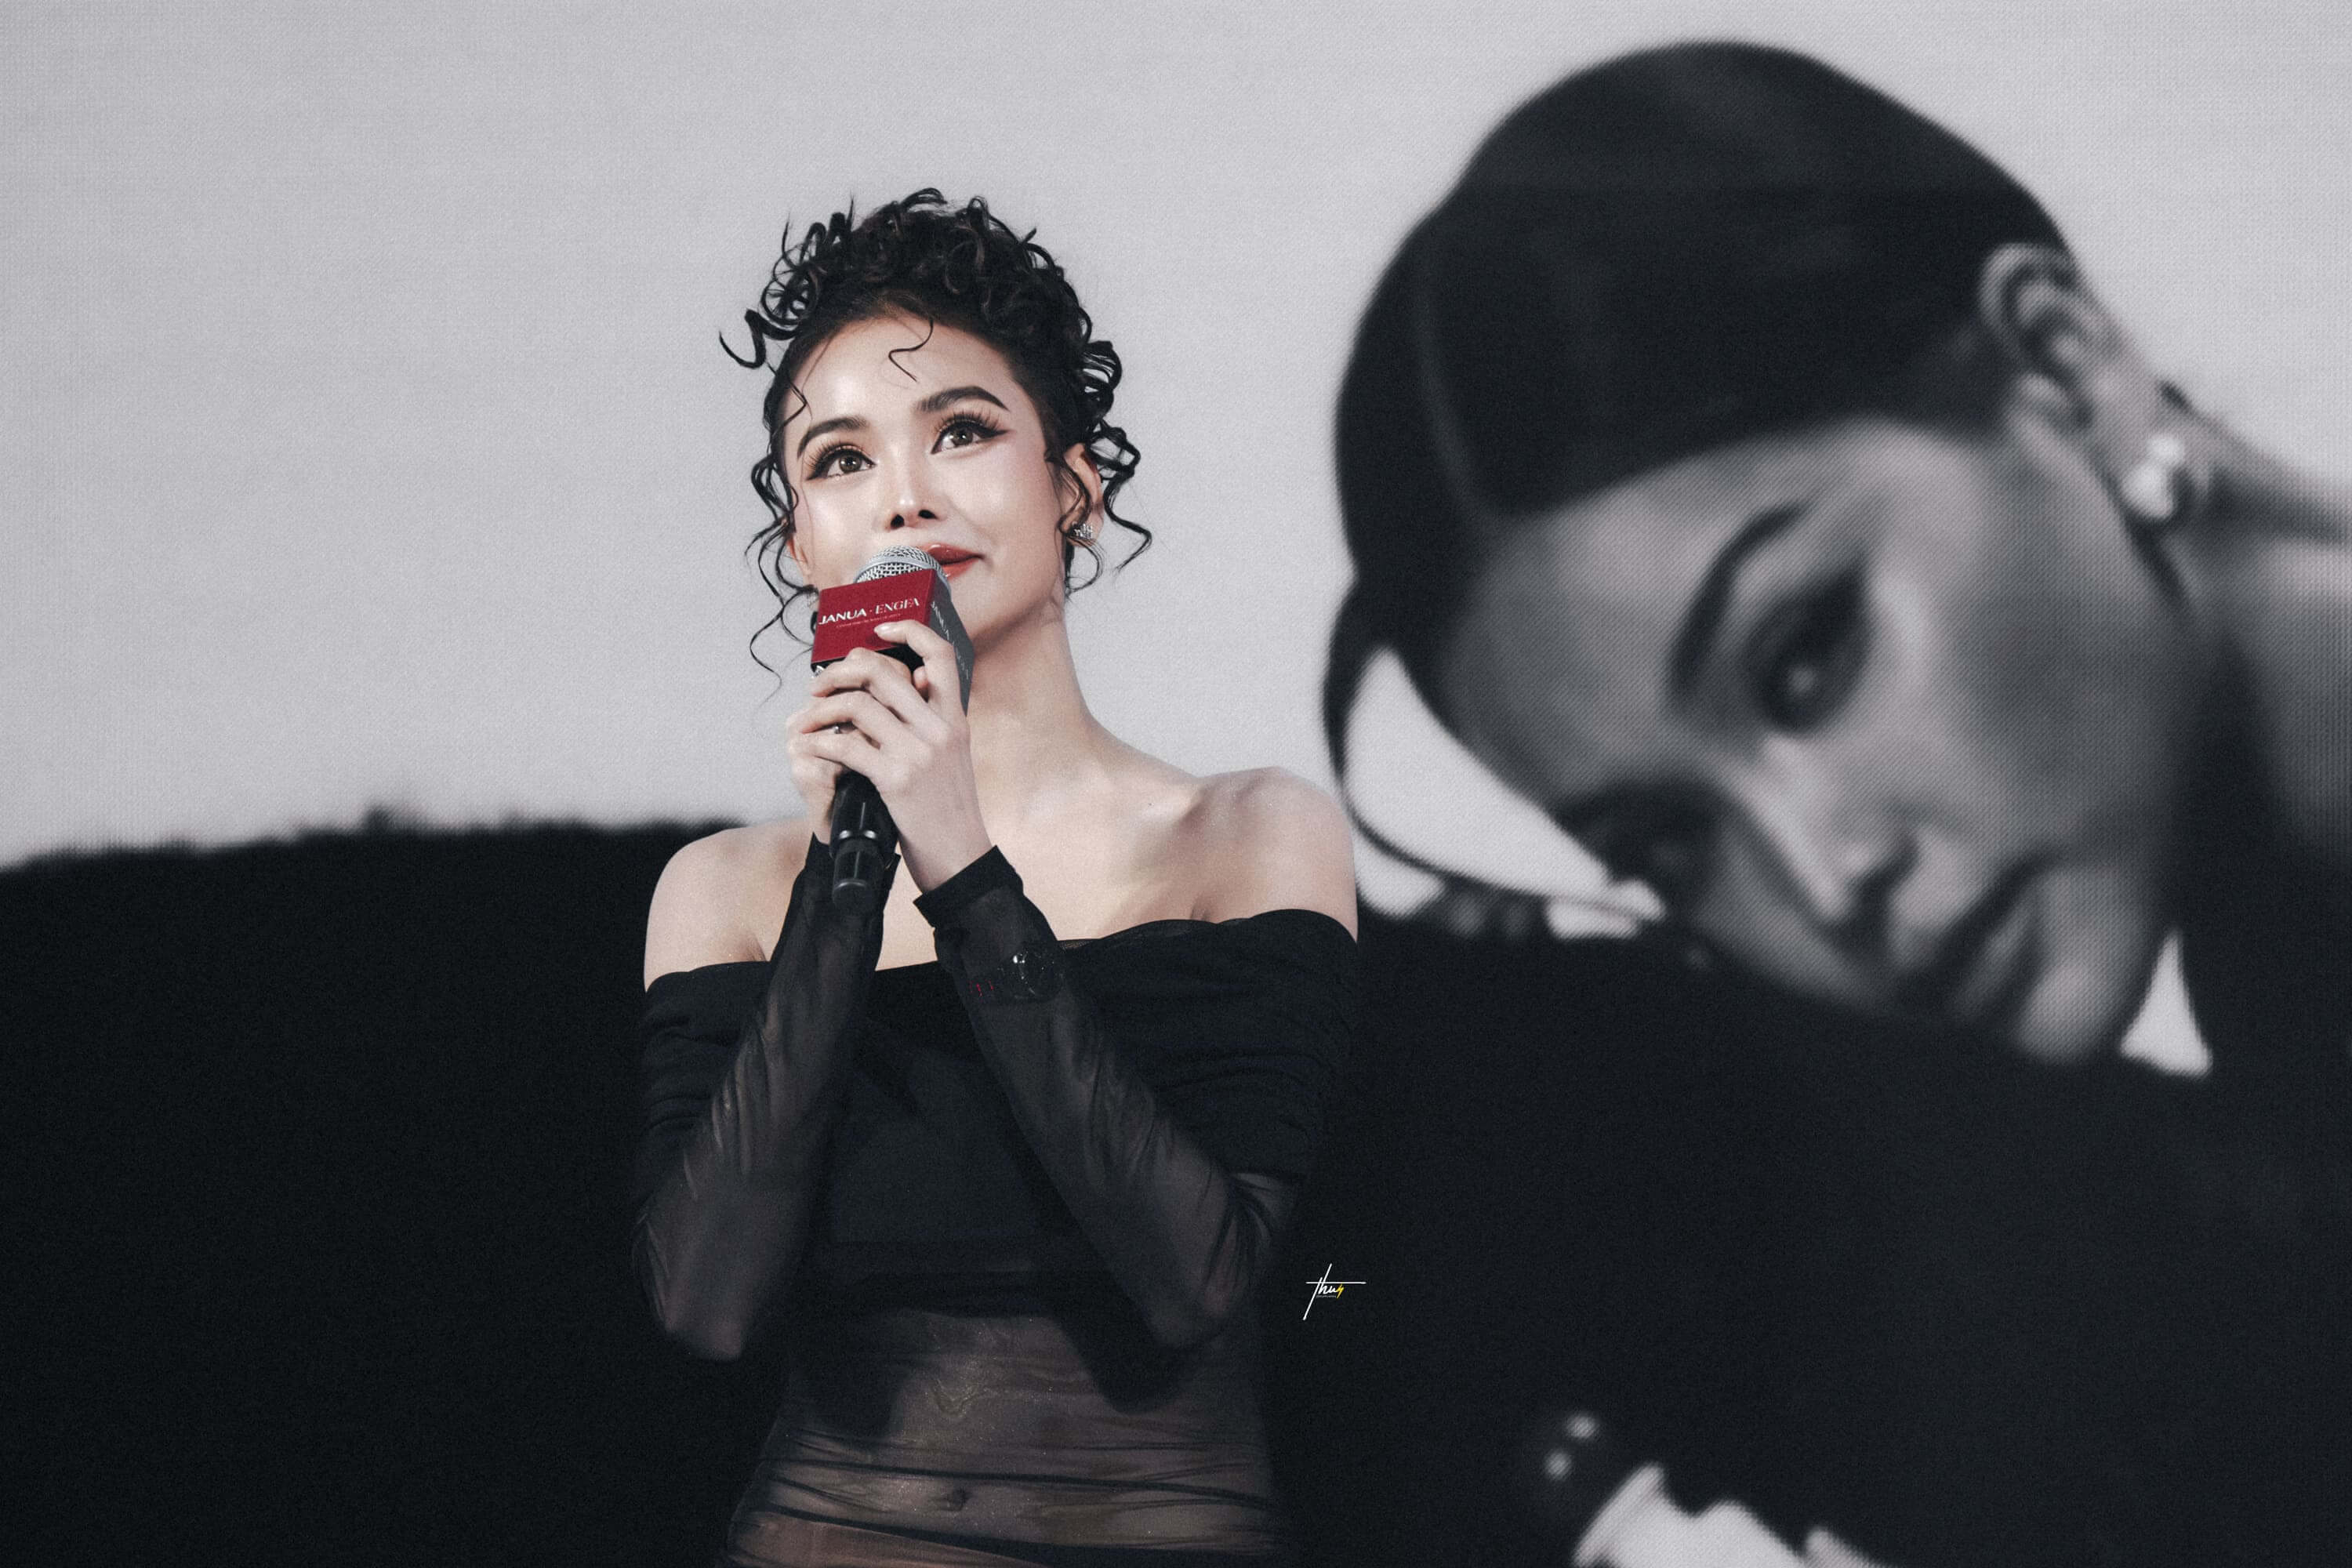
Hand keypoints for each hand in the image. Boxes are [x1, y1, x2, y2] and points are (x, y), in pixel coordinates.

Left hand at [785, 620, 992, 890]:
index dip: (909, 629)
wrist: (960, 855)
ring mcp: (918, 754)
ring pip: (857, 706)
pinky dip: (820, 743)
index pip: (939, 654)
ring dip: (820, 710)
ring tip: (807, 722)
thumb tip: (914, 680)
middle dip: (838, 672)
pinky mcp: (896, 780)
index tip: (879, 628)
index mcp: (954, 718)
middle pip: (882, 672)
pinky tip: (812, 748)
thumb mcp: (953, 755)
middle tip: (818, 686)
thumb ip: (934, 718)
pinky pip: (846, 746)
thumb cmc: (949, 807)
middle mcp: (939, 729)